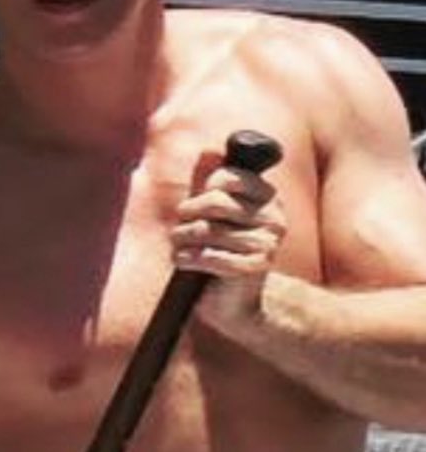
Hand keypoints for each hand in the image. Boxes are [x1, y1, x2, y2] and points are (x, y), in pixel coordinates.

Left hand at [173, 163, 285, 331]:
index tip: (194, 206)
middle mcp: (274, 218)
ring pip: (209, 231)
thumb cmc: (221, 250)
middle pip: (215, 202)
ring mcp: (268, 244)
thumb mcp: (215, 213)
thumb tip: (209, 150)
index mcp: (268, 198)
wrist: (235, 301)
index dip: (204, 189)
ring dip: (183, 239)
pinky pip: (212, 257)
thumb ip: (212, 181)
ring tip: (178, 246)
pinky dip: (190, 259)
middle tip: (179, 228)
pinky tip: (182, 261)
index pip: (229, 177)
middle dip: (188, 215)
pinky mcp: (255, 268)